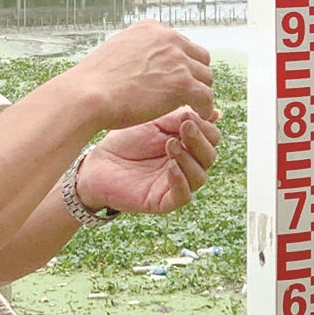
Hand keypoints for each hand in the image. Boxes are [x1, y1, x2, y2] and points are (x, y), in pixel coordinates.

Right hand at [66, 19, 214, 131]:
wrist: (87, 95)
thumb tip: (142, 60)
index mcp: (151, 28)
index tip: (177, 78)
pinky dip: (205, 108)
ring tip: (194, 107)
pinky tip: (199, 116)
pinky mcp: (182, 83)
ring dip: (201, 92)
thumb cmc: (94, 80)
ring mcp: (177, 60)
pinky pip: (206, 97)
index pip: (181, 42)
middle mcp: (168, 38)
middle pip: (199, 57)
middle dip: (196, 76)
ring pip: (205, 77)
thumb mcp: (116, 49)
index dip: (182, 63)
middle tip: (190, 93)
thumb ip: (135, 49)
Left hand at [77, 106, 221, 215]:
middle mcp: (186, 165)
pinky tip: (170, 166)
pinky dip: (180, 181)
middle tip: (185, 127)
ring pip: (200, 177)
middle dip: (199, 140)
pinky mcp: (163, 201)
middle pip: (209, 156)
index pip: (211, 138)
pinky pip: (183, 196)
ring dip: (189, 159)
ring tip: (170, 145)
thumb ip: (182, 118)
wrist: (98, 161)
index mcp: (188, 145)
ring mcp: (175, 184)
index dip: (204, 127)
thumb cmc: (125, 139)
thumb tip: (215, 113)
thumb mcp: (156, 122)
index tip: (189, 115)